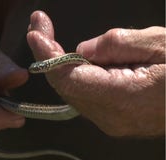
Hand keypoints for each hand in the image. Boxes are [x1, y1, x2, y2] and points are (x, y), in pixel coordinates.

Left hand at [27, 11, 164, 136]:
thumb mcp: (158, 44)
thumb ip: (115, 45)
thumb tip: (82, 51)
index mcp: (122, 98)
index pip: (68, 78)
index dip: (47, 54)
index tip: (35, 31)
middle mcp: (111, 117)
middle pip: (65, 85)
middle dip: (48, 54)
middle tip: (39, 27)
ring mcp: (112, 121)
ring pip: (72, 90)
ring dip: (60, 63)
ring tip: (50, 37)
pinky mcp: (115, 118)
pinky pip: (85, 94)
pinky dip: (75, 74)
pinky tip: (75, 57)